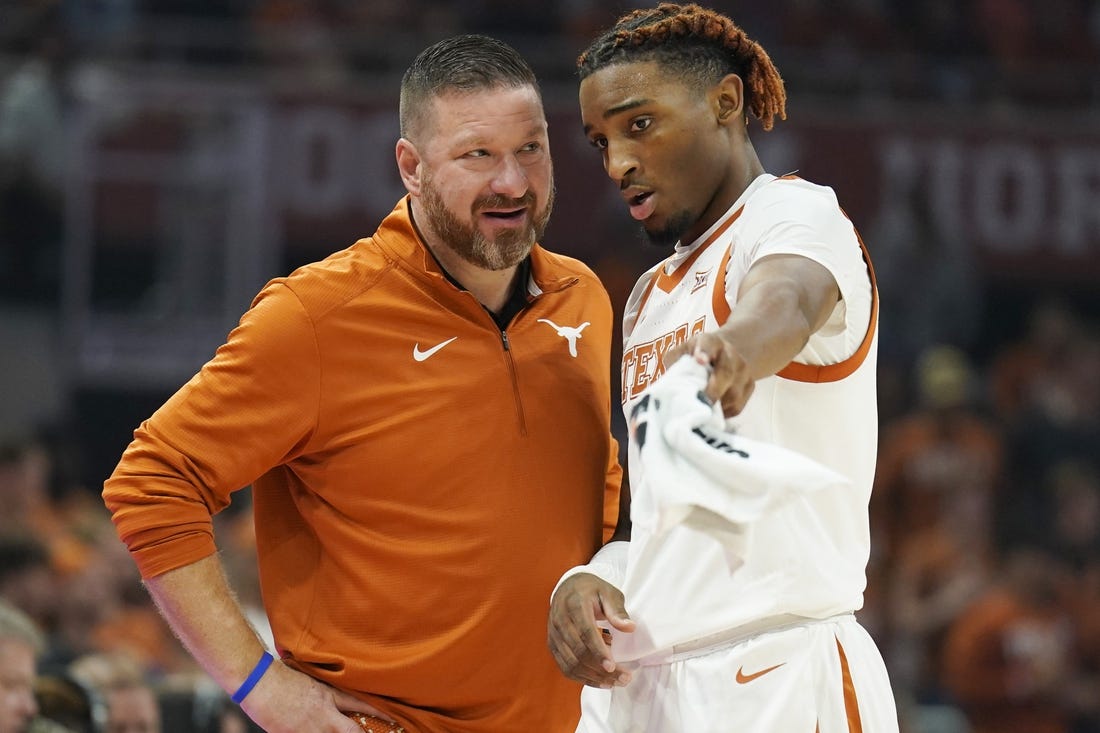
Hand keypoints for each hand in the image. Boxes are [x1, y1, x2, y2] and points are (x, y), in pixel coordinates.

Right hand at [240, 659, 396, 732]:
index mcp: (329, 696)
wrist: (259, 682)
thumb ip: (325, 685)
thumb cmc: (282, 675)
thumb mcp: (311, 676)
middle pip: (351, 731)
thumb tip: (335, 687)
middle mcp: (323, 714)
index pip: (361, 705)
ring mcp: (309, 729)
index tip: (393, 719)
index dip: (378, 713)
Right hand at [548, 572, 634, 687]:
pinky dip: (582, 678)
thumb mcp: (609, 593)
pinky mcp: (553, 645)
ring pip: (571, 664)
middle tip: (624, 678)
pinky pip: (565, 667)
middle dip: (601, 669)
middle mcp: (560, 620)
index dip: (598, 651)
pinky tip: (600, 681)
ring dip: (593, 677)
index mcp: (574, 604)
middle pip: (579, 652)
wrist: (569, 587)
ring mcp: (554, 634)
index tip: (612, 666)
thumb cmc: (592, 591)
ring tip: (615, 682)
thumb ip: (617, 611)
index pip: (585, 631)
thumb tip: (630, 627)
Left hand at [665, 333, 753, 417]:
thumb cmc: (695, 357)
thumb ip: (675, 363)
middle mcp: (730, 354)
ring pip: (734, 393)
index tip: (699, 359)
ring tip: (702, 413)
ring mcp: (743, 371)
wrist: (724, 355)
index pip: (708, 344)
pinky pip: (737, 405)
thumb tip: (668, 385)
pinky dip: (723, 414)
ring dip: (717, 406)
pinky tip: (711, 415)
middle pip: (726, 372)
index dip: (704, 351)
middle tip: (701, 402)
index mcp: (710, 342)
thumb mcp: (682, 353)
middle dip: (713, 390)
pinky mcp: (750, 386)